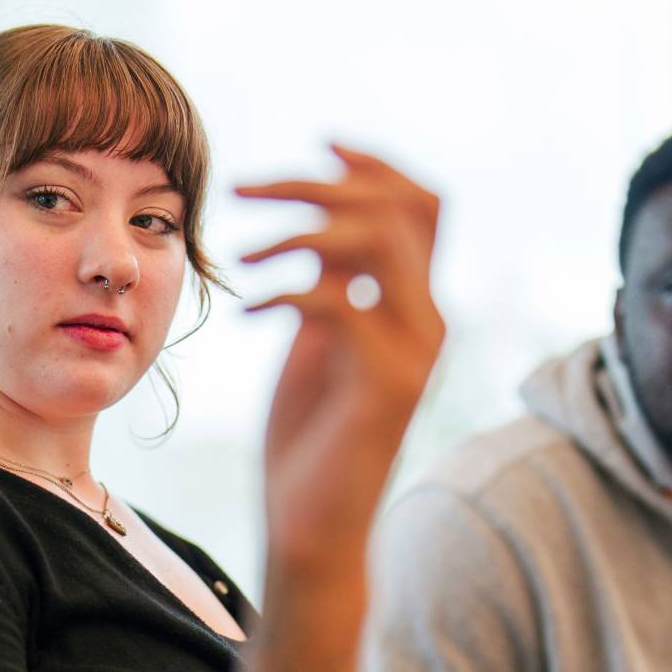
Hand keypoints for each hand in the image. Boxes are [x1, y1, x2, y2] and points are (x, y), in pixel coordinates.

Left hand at [238, 145, 443, 566]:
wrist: (314, 527)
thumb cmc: (310, 438)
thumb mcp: (316, 345)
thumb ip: (329, 289)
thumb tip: (316, 235)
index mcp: (413, 305)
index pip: (421, 204)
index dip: (374, 165)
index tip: (321, 144)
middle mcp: (427, 320)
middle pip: (397, 207)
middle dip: (316, 184)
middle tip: (245, 189)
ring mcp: (413, 352)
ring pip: (377, 240)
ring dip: (298, 230)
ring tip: (245, 253)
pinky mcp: (385, 384)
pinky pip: (337, 302)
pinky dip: (285, 292)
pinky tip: (251, 314)